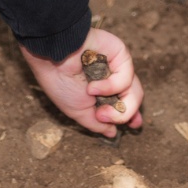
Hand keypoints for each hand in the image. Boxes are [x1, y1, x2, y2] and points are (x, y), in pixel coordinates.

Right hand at [22, 26, 143, 137]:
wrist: (53, 58)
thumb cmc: (60, 83)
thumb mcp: (78, 111)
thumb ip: (97, 123)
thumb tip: (112, 134)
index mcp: (102, 90)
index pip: (125, 103)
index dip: (132, 114)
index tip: (135, 125)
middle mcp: (112, 77)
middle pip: (133, 98)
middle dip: (125, 114)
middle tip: (104, 118)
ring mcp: (117, 66)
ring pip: (135, 91)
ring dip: (118, 107)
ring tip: (100, 111)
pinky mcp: (120, 54)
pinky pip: (126, 77)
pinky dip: (110, 87)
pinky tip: (92, 88)